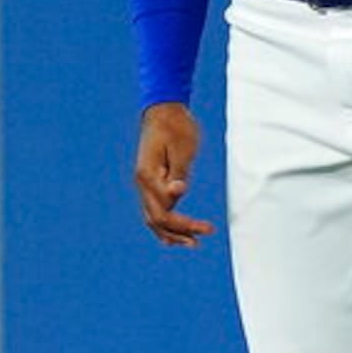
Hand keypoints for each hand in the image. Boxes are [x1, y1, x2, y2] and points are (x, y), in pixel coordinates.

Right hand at [134, 101, 214, 246]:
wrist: (163, 109)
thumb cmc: (176, 126)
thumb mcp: (183, 148)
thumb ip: (178, 172)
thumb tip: (176, 193)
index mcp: (148, 176)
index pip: (166, 212)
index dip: (187, 224)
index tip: (209, 228)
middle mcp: (142, 183)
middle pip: (157, 219)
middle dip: (180, 232)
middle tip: (203, 237)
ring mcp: (144, 183)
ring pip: (153, 218)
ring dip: (171, 233)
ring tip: (192, 243)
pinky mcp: (150, 181)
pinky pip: (153, 208)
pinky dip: (163, 224)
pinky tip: (173, 236)